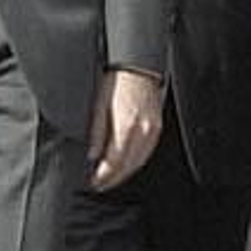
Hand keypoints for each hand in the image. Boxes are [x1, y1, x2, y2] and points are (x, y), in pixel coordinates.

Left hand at [86, 69, 162, 191]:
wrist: (138, 66)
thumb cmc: (117, 81)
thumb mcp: (99, 106)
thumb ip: (97, 134)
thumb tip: (93, 156)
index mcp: (126, 128)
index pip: (114, 163)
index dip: (103, 176)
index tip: (93, 182)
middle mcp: (143, 132)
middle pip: (128, 167)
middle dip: (113, 179)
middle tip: (100, 185)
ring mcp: (153, 131)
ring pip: (139, 163)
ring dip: (125, 174)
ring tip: (111, 178)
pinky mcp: (157, 127)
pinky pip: (147, 153)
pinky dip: (135, 162)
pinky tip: (126, 164)